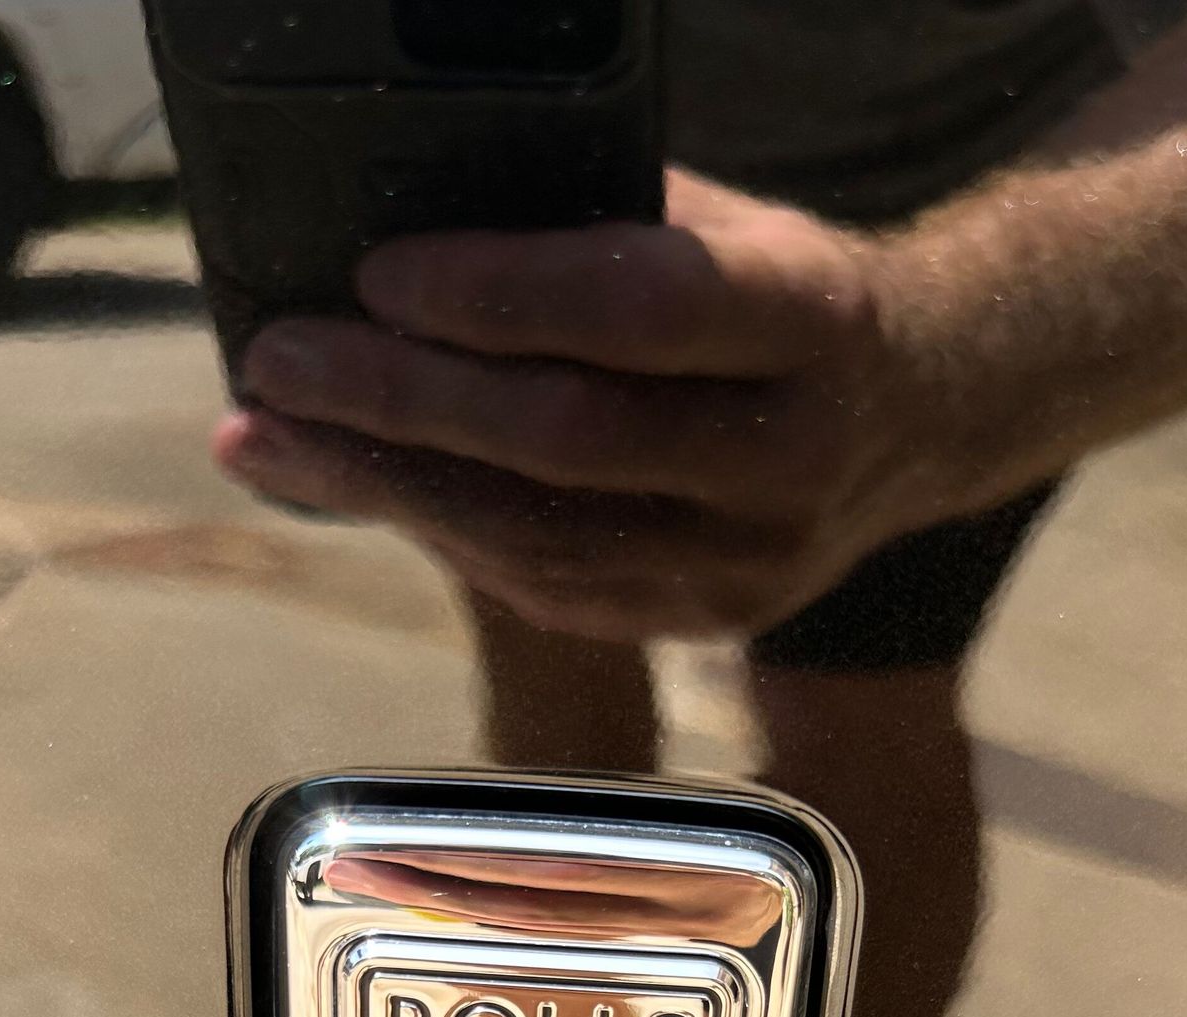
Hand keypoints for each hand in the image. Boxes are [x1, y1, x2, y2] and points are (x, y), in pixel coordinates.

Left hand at [214, 173, 931, 641]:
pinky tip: (362, 486)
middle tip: (279, 361)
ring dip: (388, 486)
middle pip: (568, 442)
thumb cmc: (781, 297)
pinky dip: (442, 534)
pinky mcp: (708, 621)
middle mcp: (791, 458)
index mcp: (814, 320)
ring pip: (541, 538)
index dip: (499, 296)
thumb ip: (594, 236)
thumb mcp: (724, 227)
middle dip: (401, 401)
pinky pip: (549, 589)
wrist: (914, 416)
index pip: (638, 309)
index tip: (378, 274)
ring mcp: (752, 562)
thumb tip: (403, 245)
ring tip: (272, 436)